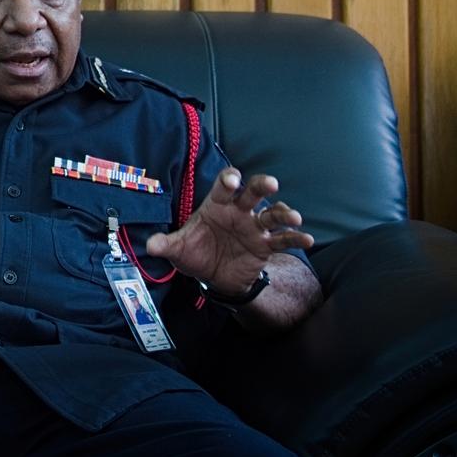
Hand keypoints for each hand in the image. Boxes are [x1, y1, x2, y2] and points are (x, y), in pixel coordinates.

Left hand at [146, 167, 313, 294]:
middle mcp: (239, 211)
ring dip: (284, 212)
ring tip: (293, 217)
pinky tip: (306, 238)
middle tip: (270, 183)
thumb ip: (166, 244)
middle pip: (253, 192)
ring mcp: (255, 227)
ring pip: (272, 213)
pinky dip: (295, 238)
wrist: (214, 276)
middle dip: (261, 185)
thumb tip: (150, 245)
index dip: (229, 180)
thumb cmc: (196, 253)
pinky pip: (282, 239)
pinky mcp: (266, 245)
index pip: (224, 186)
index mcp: (217, 205)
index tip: (233, 182)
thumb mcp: (179, 249)